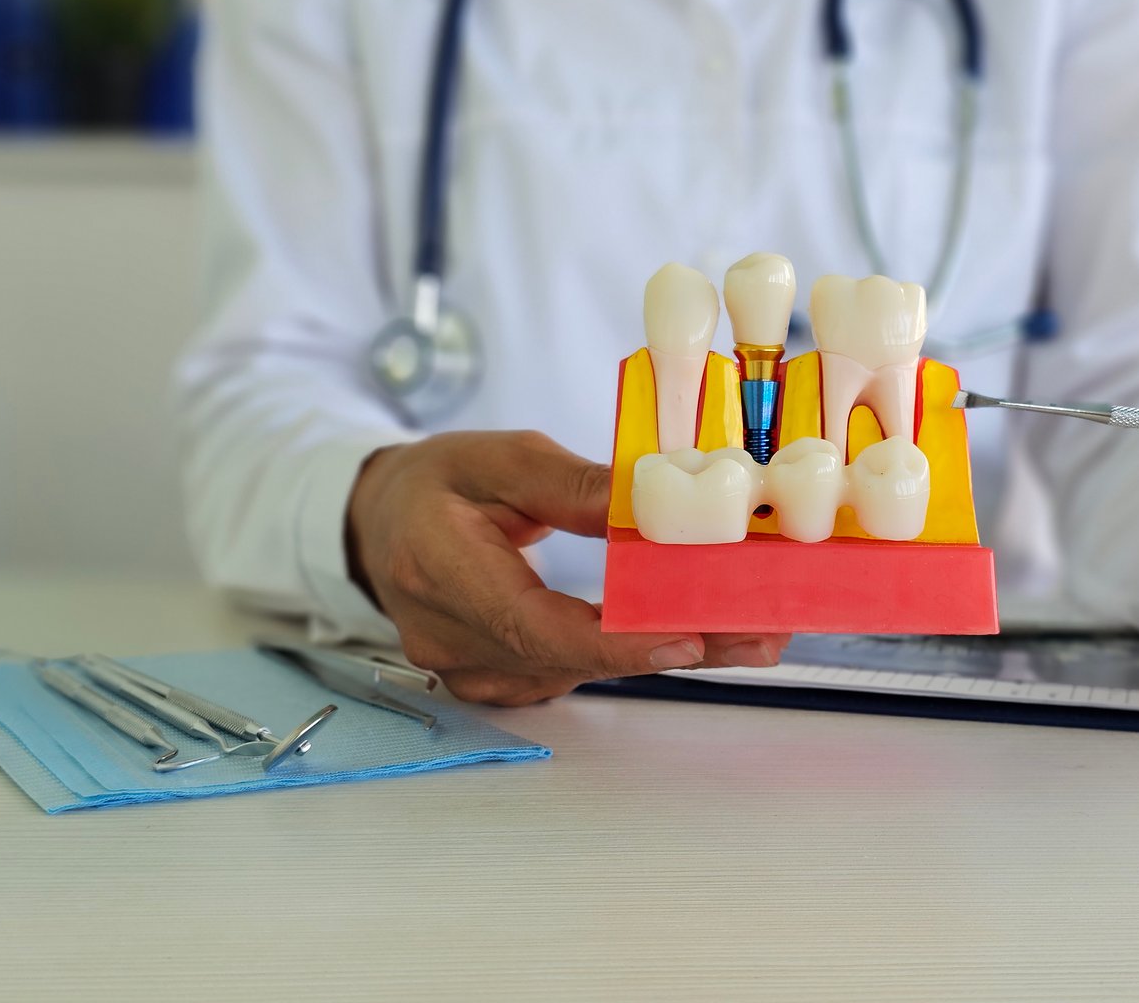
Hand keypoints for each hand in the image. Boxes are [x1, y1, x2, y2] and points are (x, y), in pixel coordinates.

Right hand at [346, 430, 790, 704]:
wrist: (380, 523)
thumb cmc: (434, 483)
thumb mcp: (499, 458)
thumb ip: (573, 488)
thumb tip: (650, 504)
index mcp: (440, 571)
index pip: (535, 627)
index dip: (617, 642)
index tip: (690, 636)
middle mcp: (451, 638)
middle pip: (573, 659)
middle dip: (673, 645)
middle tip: (758, 633)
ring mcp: (469, 669)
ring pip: (580, 673)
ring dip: (661, 652)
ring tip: (741, 626)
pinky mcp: (493, 680)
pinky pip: (570, 673)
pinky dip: (627, 653)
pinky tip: (682, 630)